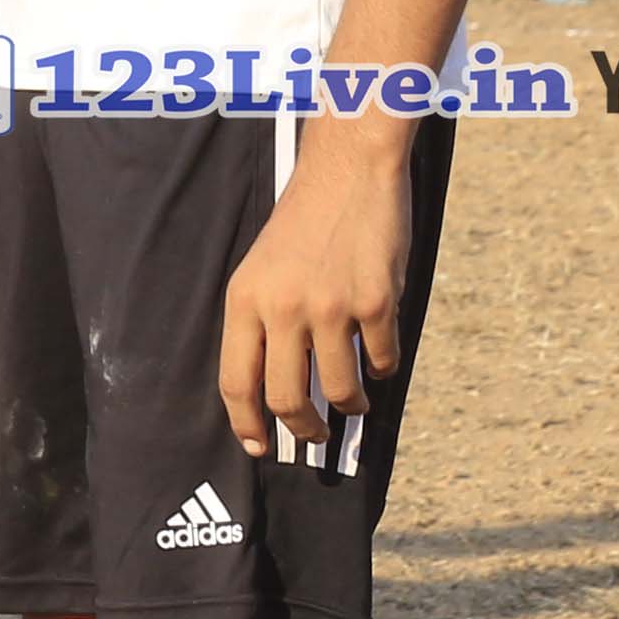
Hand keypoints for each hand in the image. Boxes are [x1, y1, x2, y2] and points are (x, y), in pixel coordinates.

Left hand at [220, 126, 413, 455]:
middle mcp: (283, 307)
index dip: (247, 424)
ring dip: (349, 406)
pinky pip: (380, 359)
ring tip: (353, 402)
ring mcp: (331, 306)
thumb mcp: (261, 270)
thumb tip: (272, 389)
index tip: (258, 447)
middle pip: (287, 398)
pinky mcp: (376, 301)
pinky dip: (381, 367)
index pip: (236, 381)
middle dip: (303, 430)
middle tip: (314, 437)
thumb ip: (263, 323)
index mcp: (245, 300)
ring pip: (339, 389)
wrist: (347, 170)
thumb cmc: (303, 222)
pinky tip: (378, 359)